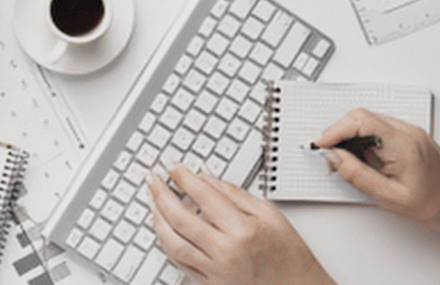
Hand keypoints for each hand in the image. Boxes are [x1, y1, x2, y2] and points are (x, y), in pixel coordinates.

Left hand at [147, 165, 335, 284]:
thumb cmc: (288, 254)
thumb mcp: (269, 214)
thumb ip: (233, 193)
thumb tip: (204, 176)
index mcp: (243, 229)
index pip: (202, 195)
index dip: (183, 177)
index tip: (172, 167)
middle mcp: (226, 252)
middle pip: (179, 217)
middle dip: (160, 194)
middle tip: (151, 180)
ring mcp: (216, 272)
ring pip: (172, 242)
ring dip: (157, 219)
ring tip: (152, 203)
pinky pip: (179, 262)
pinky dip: (167, 243)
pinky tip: (164, 229)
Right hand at [314, 108, 439, 238]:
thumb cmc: (432, 203)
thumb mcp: (388, 197)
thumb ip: (357, 175)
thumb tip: (334, 158)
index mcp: (403, 145)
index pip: (360, 122)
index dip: (334, 130)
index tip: (321, 144)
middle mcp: (407, 132)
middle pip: (361, 116)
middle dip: (338, 132)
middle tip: (329, 153)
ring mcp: (408, 131)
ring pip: (367, 119)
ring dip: (349, 135)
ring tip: (345, 159)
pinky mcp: (407, 135)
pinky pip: (377, 127)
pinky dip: (361, 137)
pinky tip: (360, 156)